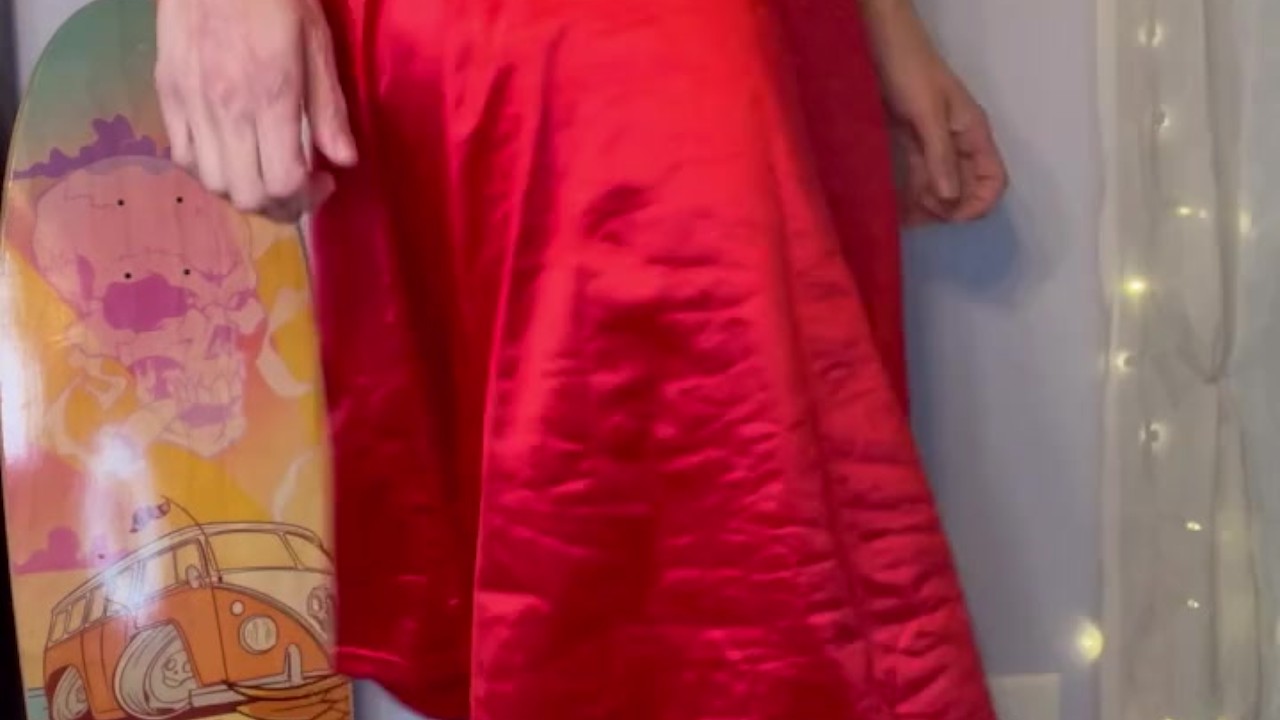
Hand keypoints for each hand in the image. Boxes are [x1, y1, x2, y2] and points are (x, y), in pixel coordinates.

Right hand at [154, 0, 357, 221]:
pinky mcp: (168, 94)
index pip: (282, 182)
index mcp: (270, 98)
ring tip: (267, 174)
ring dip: (244, 192)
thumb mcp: (317, 45)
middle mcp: (226, 110)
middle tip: (300, 189)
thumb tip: (344, 160)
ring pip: (213, 183)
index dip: (308, 198)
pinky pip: (184, 156)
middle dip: (279, 206)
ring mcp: (191, 104)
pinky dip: (210, 170)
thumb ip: (330, 109)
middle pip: (246, 195)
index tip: (325, 181)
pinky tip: (233, 155)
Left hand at [862, 1, 1006, 224]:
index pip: (993, 180)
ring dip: (928, 205)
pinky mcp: (913, 144)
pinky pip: (919, 176)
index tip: (952, 217)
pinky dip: (911, 193)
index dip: (979, 204)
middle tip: (922, 213)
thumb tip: (950, 199)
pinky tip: (898, 209)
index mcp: (974, 134)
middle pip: (967, 189)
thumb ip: (939, 156)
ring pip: (942, 186)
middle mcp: (959, 144)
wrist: (884, 46)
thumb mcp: (927, 114)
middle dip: (950, 208)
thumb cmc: (911, 73)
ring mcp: (936, 145)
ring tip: (906, 216)